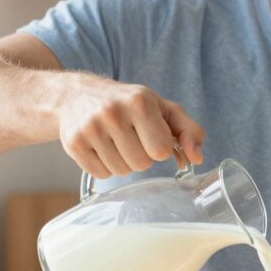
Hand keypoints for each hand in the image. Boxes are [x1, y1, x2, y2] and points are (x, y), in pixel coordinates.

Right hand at [57, 74, 204, 178]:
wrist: (78, 96)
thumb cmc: (129, 105)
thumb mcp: (163, 109)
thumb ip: (189, 131)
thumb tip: (197, 158)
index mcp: (140, 102)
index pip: (161, 150)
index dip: (159, 147)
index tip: (150, 134)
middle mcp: (112, 113)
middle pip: (142, 164)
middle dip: (141, 156)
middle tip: (131, 138)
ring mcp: (90, 128)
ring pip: (121, 171)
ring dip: (123, 162)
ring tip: (114, 141)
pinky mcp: (73, 144)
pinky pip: (101, 174)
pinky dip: (104, 166)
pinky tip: (100, 147)